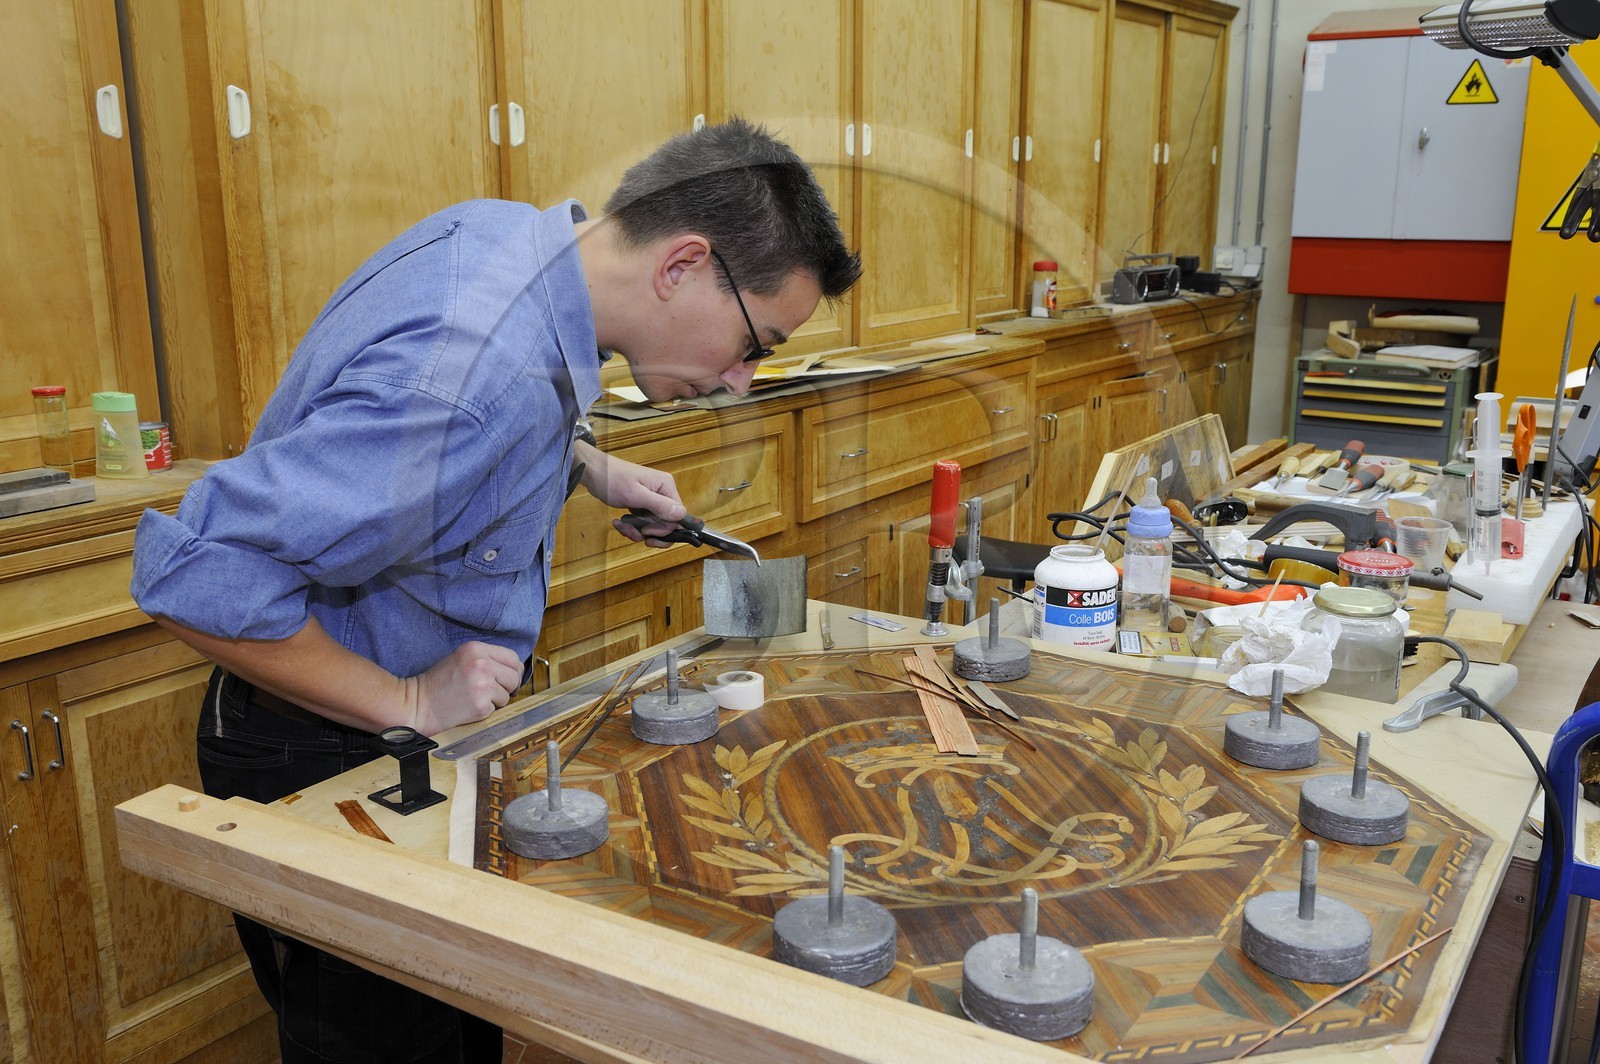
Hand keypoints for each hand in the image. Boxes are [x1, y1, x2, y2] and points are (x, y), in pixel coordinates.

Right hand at [405, 641, 522, 733]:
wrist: (419, 704)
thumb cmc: (440, 682)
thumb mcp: (462, 659)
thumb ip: (487, 659)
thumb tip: (516, 669)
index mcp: (476, 649)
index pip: (512, 657)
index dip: (513, 670)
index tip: (508, 678)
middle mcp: (482, 664)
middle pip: (514, 676)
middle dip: (508, 686)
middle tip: (492, 691)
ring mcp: (483, 685)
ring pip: (507, 694)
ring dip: (496, 700)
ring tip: (475, 697)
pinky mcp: (481, 705)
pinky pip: (496, 708)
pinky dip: (486, 710)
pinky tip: (469, 706)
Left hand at [575, 442, 687, 546]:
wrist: (593, 473)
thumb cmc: (612, 479)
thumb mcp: (636, 494)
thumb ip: (660, 505)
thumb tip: (681, 514)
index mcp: (666, 487)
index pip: (677, 516)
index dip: (664, 529)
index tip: (647, 531)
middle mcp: (662, 493)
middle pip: (666, 524)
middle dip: (649, 532)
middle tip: (634, 533)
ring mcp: (652, 499)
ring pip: (653, 526)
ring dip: (637, 531)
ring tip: (622, 526)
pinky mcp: (642, 504)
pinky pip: (643, 522)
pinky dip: (631, 527)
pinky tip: (619, 522)